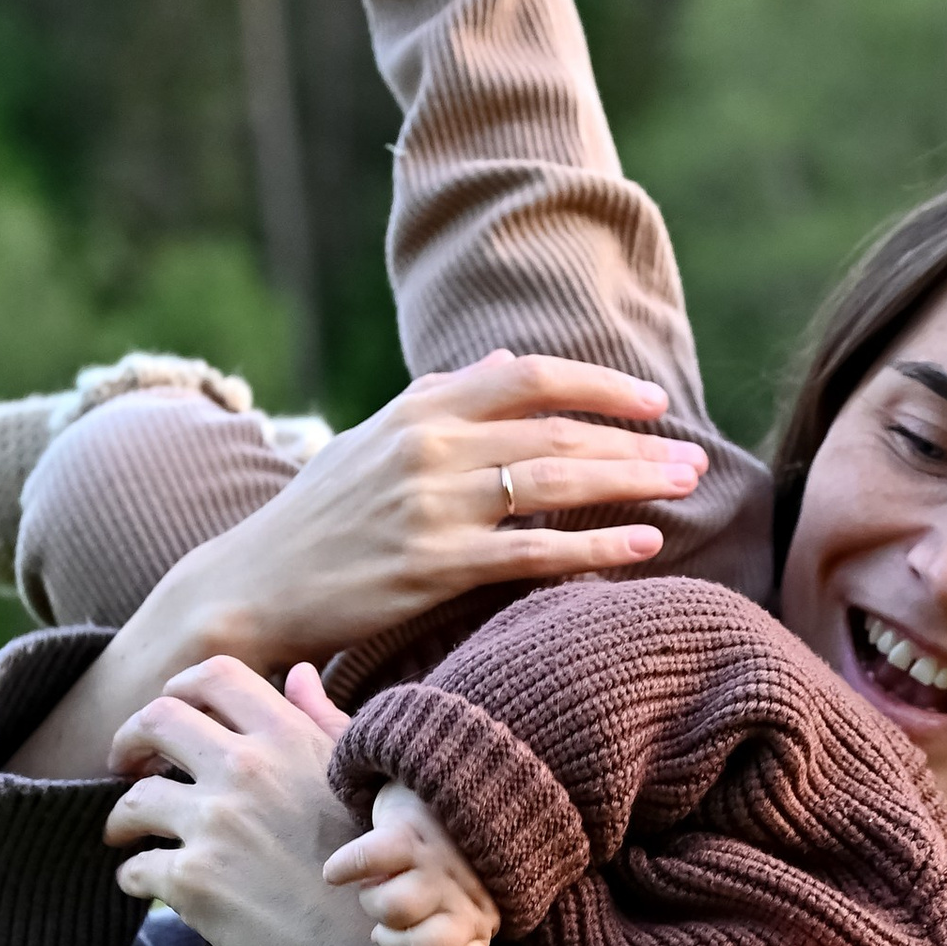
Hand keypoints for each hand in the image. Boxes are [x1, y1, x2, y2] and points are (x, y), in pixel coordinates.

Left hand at [104, 659, 387, 945]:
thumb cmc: (373, 868)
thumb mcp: (355, 780)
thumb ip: (321, 720)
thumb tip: (296, 673)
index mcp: (287, 737)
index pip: (215, 676)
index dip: (181, 688)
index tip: (171, 714)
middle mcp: (246, 770)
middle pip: (156, 720)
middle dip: (129, 741)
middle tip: (127, 766)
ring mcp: (215, 824)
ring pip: (132, 800)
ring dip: (121, 817)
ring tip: (127, 833)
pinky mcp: (192, 881)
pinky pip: (135, 868)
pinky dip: (133, 877)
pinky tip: (145, 885)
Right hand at [193, 353, 708, 670]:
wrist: (253, 586)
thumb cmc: (320, 518)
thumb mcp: (372, 439)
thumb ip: (441, 396)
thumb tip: (501, 359)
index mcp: (418, 408)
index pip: (528, 376)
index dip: (599, 385)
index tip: (653, 404)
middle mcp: (429, 447)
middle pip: (556, 432)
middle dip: (634, 443)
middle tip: (693, 457)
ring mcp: (432, 507)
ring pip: (555, 484)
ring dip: (631, 484)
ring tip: (684, 489)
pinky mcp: (433, 567)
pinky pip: (535, 552)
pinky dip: (597, 546)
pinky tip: (645, 545)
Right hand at [324, 782, 501, 945]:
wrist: (453, 781)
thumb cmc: (451, 856)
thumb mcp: (463, 902)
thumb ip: (446, 937)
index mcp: (483, 916)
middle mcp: (468, 891)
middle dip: (394, 944)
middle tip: (387, 924)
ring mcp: (439, 861)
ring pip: (395, 907)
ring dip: (372, 901)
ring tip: (375, 886)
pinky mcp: (409, 830)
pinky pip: (368, 858)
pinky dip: (345, 867)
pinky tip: (336, 873)